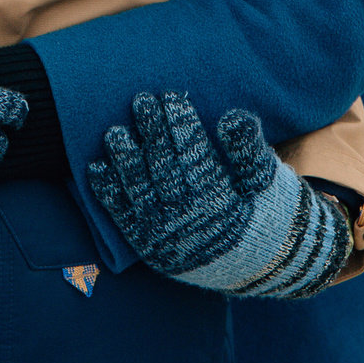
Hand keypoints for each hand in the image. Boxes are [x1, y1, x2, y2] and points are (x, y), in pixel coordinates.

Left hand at [88, 92, 350, 299]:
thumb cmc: (263, 212)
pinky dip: (108, 195)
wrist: (260, 266)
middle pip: (165, 167)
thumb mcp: (267, 180)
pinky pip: (124, 220)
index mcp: (223, 201)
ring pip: (140, 192)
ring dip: (124, 160)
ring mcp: (168, 237)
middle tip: (140, 100)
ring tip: (114, 132)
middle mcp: (192, 221)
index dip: (181, 123)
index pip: (195, 154)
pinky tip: (96, 169)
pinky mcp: (151, 250)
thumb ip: (249, 149)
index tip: (171, 96)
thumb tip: (232, 117)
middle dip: (152, 132)